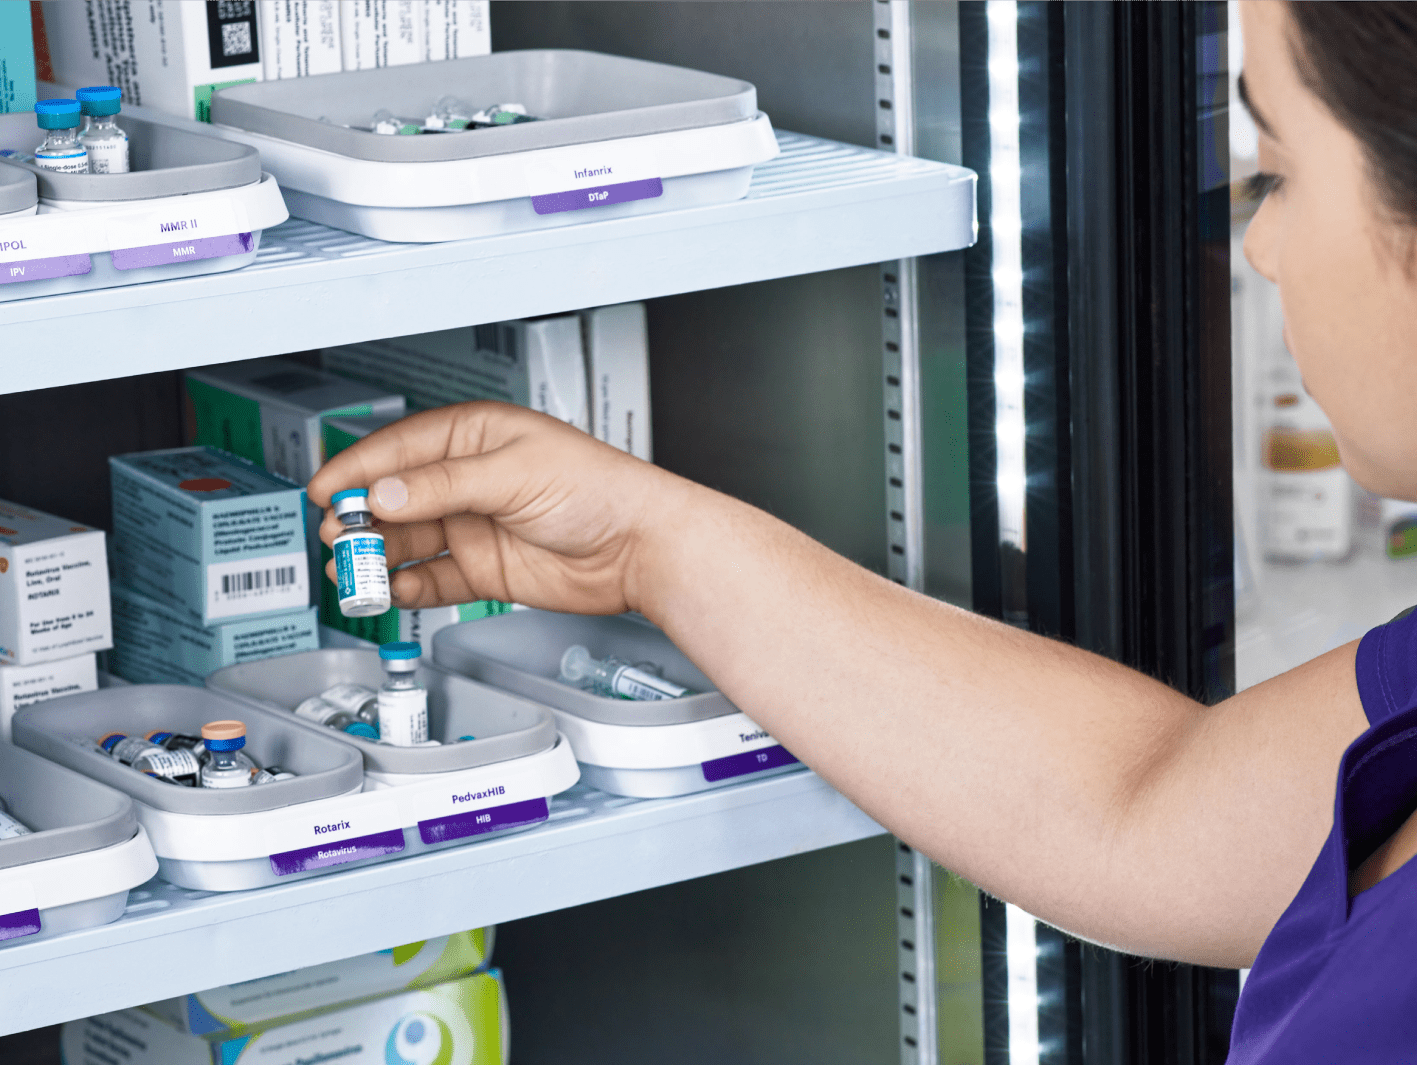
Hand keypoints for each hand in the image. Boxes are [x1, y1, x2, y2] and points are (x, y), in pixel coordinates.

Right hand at [306, 401, 689, 615]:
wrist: (638, 546)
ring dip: (376, 555)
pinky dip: (407, 585)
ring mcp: (474, 525)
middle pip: (394, 497)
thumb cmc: (598, 490)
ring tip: (353, 569)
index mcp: (474, 437)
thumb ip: (444, 485)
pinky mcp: (483, 569)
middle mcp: (468, 480)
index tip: (324, 488)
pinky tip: (390, 589)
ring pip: (407, 540)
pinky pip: (432, 577)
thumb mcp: (513, 473)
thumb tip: (386, 492)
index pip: (399, 448)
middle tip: (335, 535)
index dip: (358, 468)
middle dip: (359, 517)